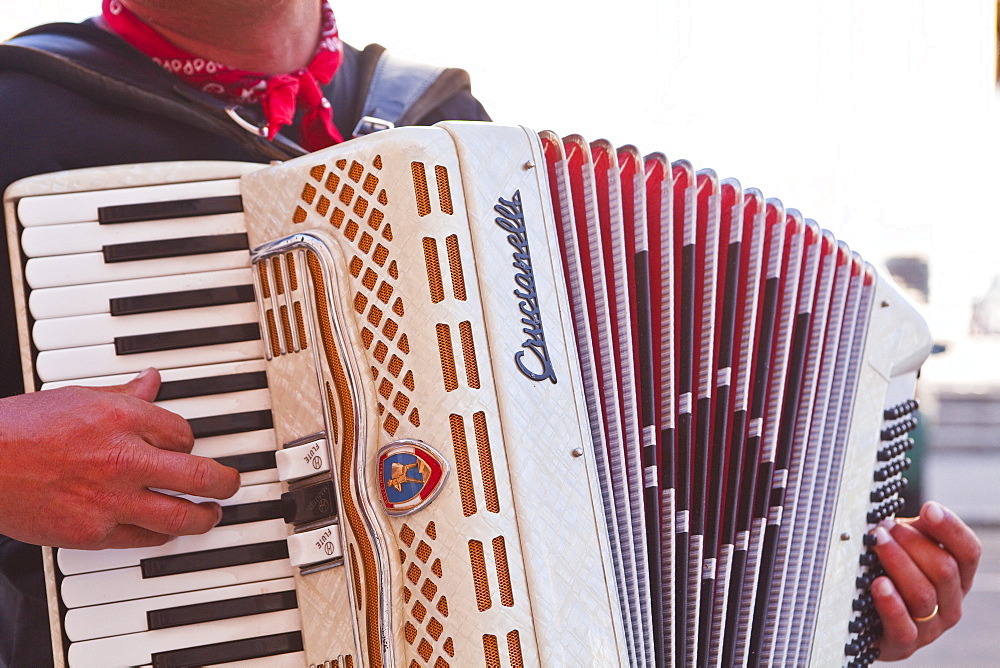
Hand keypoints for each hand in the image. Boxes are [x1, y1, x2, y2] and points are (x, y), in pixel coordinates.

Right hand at [0, 368, 240, 549]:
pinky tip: (167, 531)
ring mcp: (110, 500)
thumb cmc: (20, 429)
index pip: (184, 434)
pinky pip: (144, 539)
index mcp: (123, 419)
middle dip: (225, 482)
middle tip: (231, 483)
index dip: (191, 443)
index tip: (189, 449)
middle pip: (199, 475)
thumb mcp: (78, 397)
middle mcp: (123, 459)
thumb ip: (124, 395)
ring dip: (205, 517)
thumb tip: (153, 381)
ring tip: (211, 513)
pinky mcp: (93, 533)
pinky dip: (161, 536)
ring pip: (181, 516)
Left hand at [870, 501, 981, 660]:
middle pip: (944, 570)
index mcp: (957, 578)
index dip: (951, 528)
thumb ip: (917, 531)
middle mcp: (950, 604)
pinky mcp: (903, 644)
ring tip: (875, 543)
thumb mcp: (904, 548)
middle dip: (911, 542)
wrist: (863, 617)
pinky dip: (891, 604)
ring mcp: (930, 627)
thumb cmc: (886, 572)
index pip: (968, 552)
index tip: (928, 508)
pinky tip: (878, 584)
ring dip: (897, 563)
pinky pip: (904, 627)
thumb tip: (928, 510)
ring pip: (923, 594)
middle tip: (883, 527)